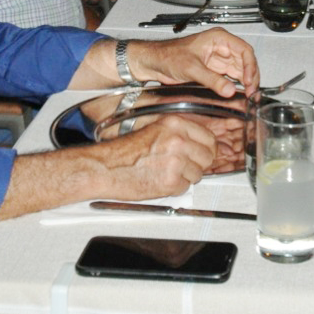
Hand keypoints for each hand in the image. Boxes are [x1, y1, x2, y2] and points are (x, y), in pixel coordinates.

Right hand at [84, 114, 217, 198]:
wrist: (105, 167)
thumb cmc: (124, 151)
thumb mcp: (155, 130)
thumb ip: (178, 134)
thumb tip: (199, 144)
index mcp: (175, 124)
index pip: (209, 138)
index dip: (208, 149)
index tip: (204, 153)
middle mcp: (178, 141)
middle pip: (208, 157)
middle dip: (200, 164)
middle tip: (187, 167)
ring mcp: (176, 161)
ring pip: (198, 174)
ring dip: (186, 178)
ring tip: (167, 173)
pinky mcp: (170, 181)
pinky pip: (185, 188)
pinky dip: (175, 188)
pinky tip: (160, 181)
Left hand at [128, 29, 259, 99]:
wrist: (154, 63)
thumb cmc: (168, 56)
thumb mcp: (192, 68)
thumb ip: (212, 80)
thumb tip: (230, 90)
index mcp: (218, 38)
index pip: (244, 50)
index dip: (250, 66)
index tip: (249, 81)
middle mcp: (221, 47)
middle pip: (245, 61)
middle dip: (250, 76)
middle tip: (252, 92)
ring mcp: (218, 59)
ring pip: (240, 70)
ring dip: (245, 82)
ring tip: (248, 95)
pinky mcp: (213, 70)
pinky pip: (230, 77)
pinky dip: (236, 85)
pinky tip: (239, 94)